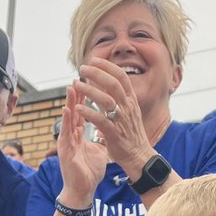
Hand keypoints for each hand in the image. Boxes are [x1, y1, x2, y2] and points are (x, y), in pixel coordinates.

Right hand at [56, 84, 109, 203]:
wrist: (82, 191)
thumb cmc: (88, 172)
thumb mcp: (98, 152)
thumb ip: (101, 140)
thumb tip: (108, 131)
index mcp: (79, 135)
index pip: (83, 112)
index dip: (87, 98)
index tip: (91, 82)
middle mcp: (72, 136)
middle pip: (75, 111)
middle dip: (78, 95)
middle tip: (80, 77)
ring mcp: (67, 142)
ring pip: (68, 119)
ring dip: (70, 103)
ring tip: (71, 88)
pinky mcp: (65, 151)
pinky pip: (66, 133)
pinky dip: (66, 121)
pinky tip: (66, 110)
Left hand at [73, 57, 153, 177]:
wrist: (139, 155)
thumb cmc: (131, 134)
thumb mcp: (130, 111)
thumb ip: (120, 97)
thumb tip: (107, 83)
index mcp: (131, 101)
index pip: (121, 77)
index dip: (107, 66)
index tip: (94, 60)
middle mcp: (128, 107)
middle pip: (113, 84)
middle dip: (97, 73)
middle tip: (82, 68)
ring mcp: (121, 120)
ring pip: (106, 100)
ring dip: (90, 90)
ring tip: (77, 84)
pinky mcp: (114, 133)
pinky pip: (100, 120)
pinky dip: (88, 113)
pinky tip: (78, 108)